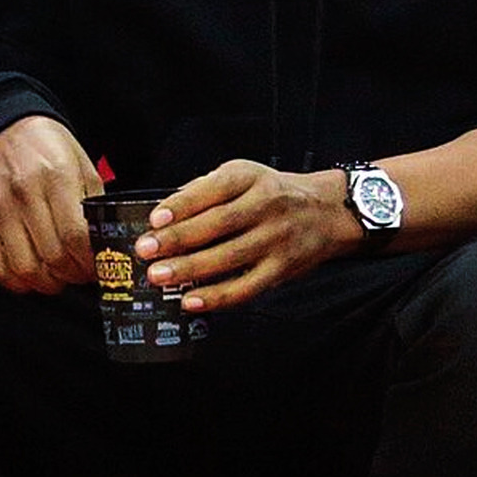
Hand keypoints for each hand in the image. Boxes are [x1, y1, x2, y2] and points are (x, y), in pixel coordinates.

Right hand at [0, 116, 102, 293]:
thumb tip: (106, 243)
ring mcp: (0, 211)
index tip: (101, 266)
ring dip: (49, 282)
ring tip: (62, 277)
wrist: (11, 132)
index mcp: (56, 178)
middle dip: (76, 274)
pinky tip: (34, 275)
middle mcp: (25, 195)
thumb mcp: (84, 168)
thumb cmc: (51, 149)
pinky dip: (19, 281)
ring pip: (25, 267)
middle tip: (85, 273)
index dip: (91, 260)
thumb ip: (95, 205)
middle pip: (53, 255)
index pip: (75, 235)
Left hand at [135, 160, 358, 311]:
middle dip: (178, 239)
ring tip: (160, 276)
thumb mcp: (246, 175)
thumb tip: (166, 212)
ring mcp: (276, 239)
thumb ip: (207, 189)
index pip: (214, 189)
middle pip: (218, 224)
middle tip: (147, 251)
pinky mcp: (282, 268)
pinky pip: (247, 287)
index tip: (156, 218)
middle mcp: (266, 206)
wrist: (329, 211)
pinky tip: (192, 301)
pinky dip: (217, 297)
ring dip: (190, 269)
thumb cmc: (278, 193)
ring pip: (229, 257)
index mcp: (251, 179)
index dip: (182, 204)